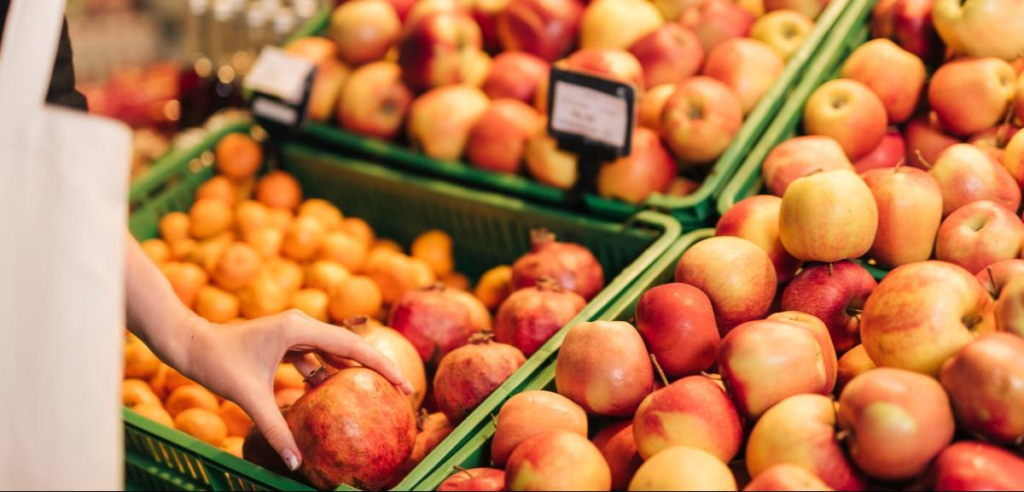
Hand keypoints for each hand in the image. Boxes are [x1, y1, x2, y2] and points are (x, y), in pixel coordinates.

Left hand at [180, 309, 413, 471]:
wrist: (188, 342)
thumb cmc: (216, 363)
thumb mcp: (249, 397)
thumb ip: (275, 428)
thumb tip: (295, 461)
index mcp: (299, 328)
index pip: (351, 345)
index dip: (380, 365)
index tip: (403, 383)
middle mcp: (301, 324)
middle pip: (349, 345)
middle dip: (375, 366)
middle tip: (401, 390)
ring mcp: (293, 330)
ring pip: (333, 349)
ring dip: (352, 368)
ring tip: (373, 390)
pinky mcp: (284, 339)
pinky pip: (315, 354)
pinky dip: (327, 371)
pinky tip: (333, 390)